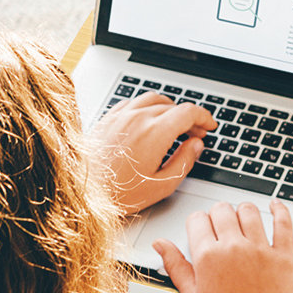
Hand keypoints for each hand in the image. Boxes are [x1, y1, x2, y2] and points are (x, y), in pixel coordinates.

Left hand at [93, 92, 215, 213]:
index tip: (209, 125)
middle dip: (189, 118)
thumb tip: (195, 146)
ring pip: (153, 99)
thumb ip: (184, 162)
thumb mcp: (161, 186)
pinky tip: (149, 120)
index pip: (188, 112)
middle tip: (195, 133)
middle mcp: (138, 118)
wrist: (83, 192)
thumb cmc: (118, 193)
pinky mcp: (108, 118)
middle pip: (173, 106)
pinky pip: (133, 102)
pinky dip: (147, 107)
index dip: (204, 117)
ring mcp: (121, 115)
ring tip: (175, 125)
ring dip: (169, 109)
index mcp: (155, 132)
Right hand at [153, 199, 292, 292]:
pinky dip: (280, 209)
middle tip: (221, 227)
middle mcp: (234, 247)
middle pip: (222, 209)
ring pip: (249, 210)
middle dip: (218, 214)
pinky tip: (275, 205)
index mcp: (208, 256)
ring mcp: (260, 248)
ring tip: (243, 221)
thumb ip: (175, 265)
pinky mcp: (283, 254)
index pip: (198, 218)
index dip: (198, 222)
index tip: (203, 229)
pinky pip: (283, 222)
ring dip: (243, 211)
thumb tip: (160, 244)